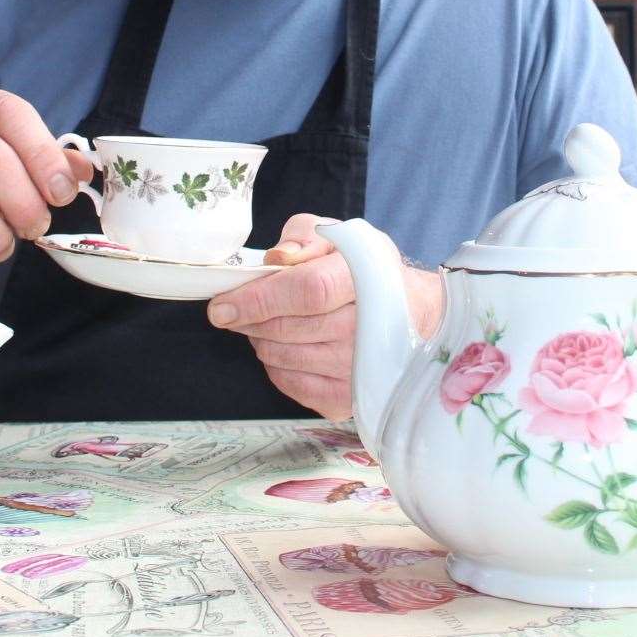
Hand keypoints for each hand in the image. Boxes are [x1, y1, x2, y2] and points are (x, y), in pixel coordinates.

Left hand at [207, 214, 444, 418]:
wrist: (414, 315)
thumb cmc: (367, 271)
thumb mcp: (338, 237)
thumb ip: (303, 237)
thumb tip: (277, 259)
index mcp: (364, 279)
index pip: (306, 292)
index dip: (259, 299)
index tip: (221, 306)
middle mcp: (367, 328)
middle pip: (287, 329)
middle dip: (250, 320)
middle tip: (238, 310)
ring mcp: (359, 369)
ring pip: (283, 358)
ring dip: (261, 340)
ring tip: (268, 323)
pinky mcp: (349, 399)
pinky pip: (292, 384)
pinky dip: (276, 365)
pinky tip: (286, 345)